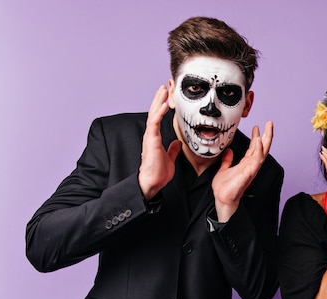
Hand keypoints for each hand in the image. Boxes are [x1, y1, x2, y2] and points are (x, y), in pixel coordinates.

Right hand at [138, 85, 181, 199]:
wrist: (152, 182)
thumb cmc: (159, 173)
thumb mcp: (169, 159)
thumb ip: (172, 150)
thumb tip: (176, 143)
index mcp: (155, 138)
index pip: (157, 119)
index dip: (161, 107)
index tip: (166, 98)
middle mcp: (151, 135)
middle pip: (154, 113)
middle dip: (159, 99)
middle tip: (164, 87)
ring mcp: (150, 137)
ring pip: (153, 114)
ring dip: (158, 101)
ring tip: (163, 90)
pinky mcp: (151, 140)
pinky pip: (154, 123)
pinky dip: (159, 113)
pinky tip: (164, 105)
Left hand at [212, 121, 273, 221]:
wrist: (222, 199)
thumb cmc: (224, 188)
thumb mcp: (223, 169)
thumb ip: (227, 160)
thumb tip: (229, 151)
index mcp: (246, 164)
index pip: (254, 148)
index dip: (256, 137)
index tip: (256, 127)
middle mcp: (251, 165)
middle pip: (263, 148)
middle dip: (267, 135)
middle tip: (269, 123)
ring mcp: (252, 168)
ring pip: (263, 151)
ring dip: (266, 139)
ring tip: (268, 127)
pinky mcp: (249, 172)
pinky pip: (256, 159)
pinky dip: (258, 149)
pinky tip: (258, 140)